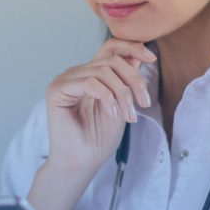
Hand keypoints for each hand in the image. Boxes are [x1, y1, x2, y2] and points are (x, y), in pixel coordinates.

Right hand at [43, 38, 156, 185]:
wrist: (82, 162)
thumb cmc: (99, 138)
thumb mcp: (122, 103)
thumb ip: (126, 79)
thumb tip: (139, 55)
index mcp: (90, 75)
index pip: (110, 48)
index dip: (132, 47)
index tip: (152, 58)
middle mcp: (76, 74)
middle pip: (111, 60)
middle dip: (134, 80)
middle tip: (143, 104)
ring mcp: (65, 80)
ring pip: (103, 70)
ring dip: (122, 93)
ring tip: (129, 115)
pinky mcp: (57, 90)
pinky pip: (89, 82)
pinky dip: (106, 96)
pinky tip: (112, 112)